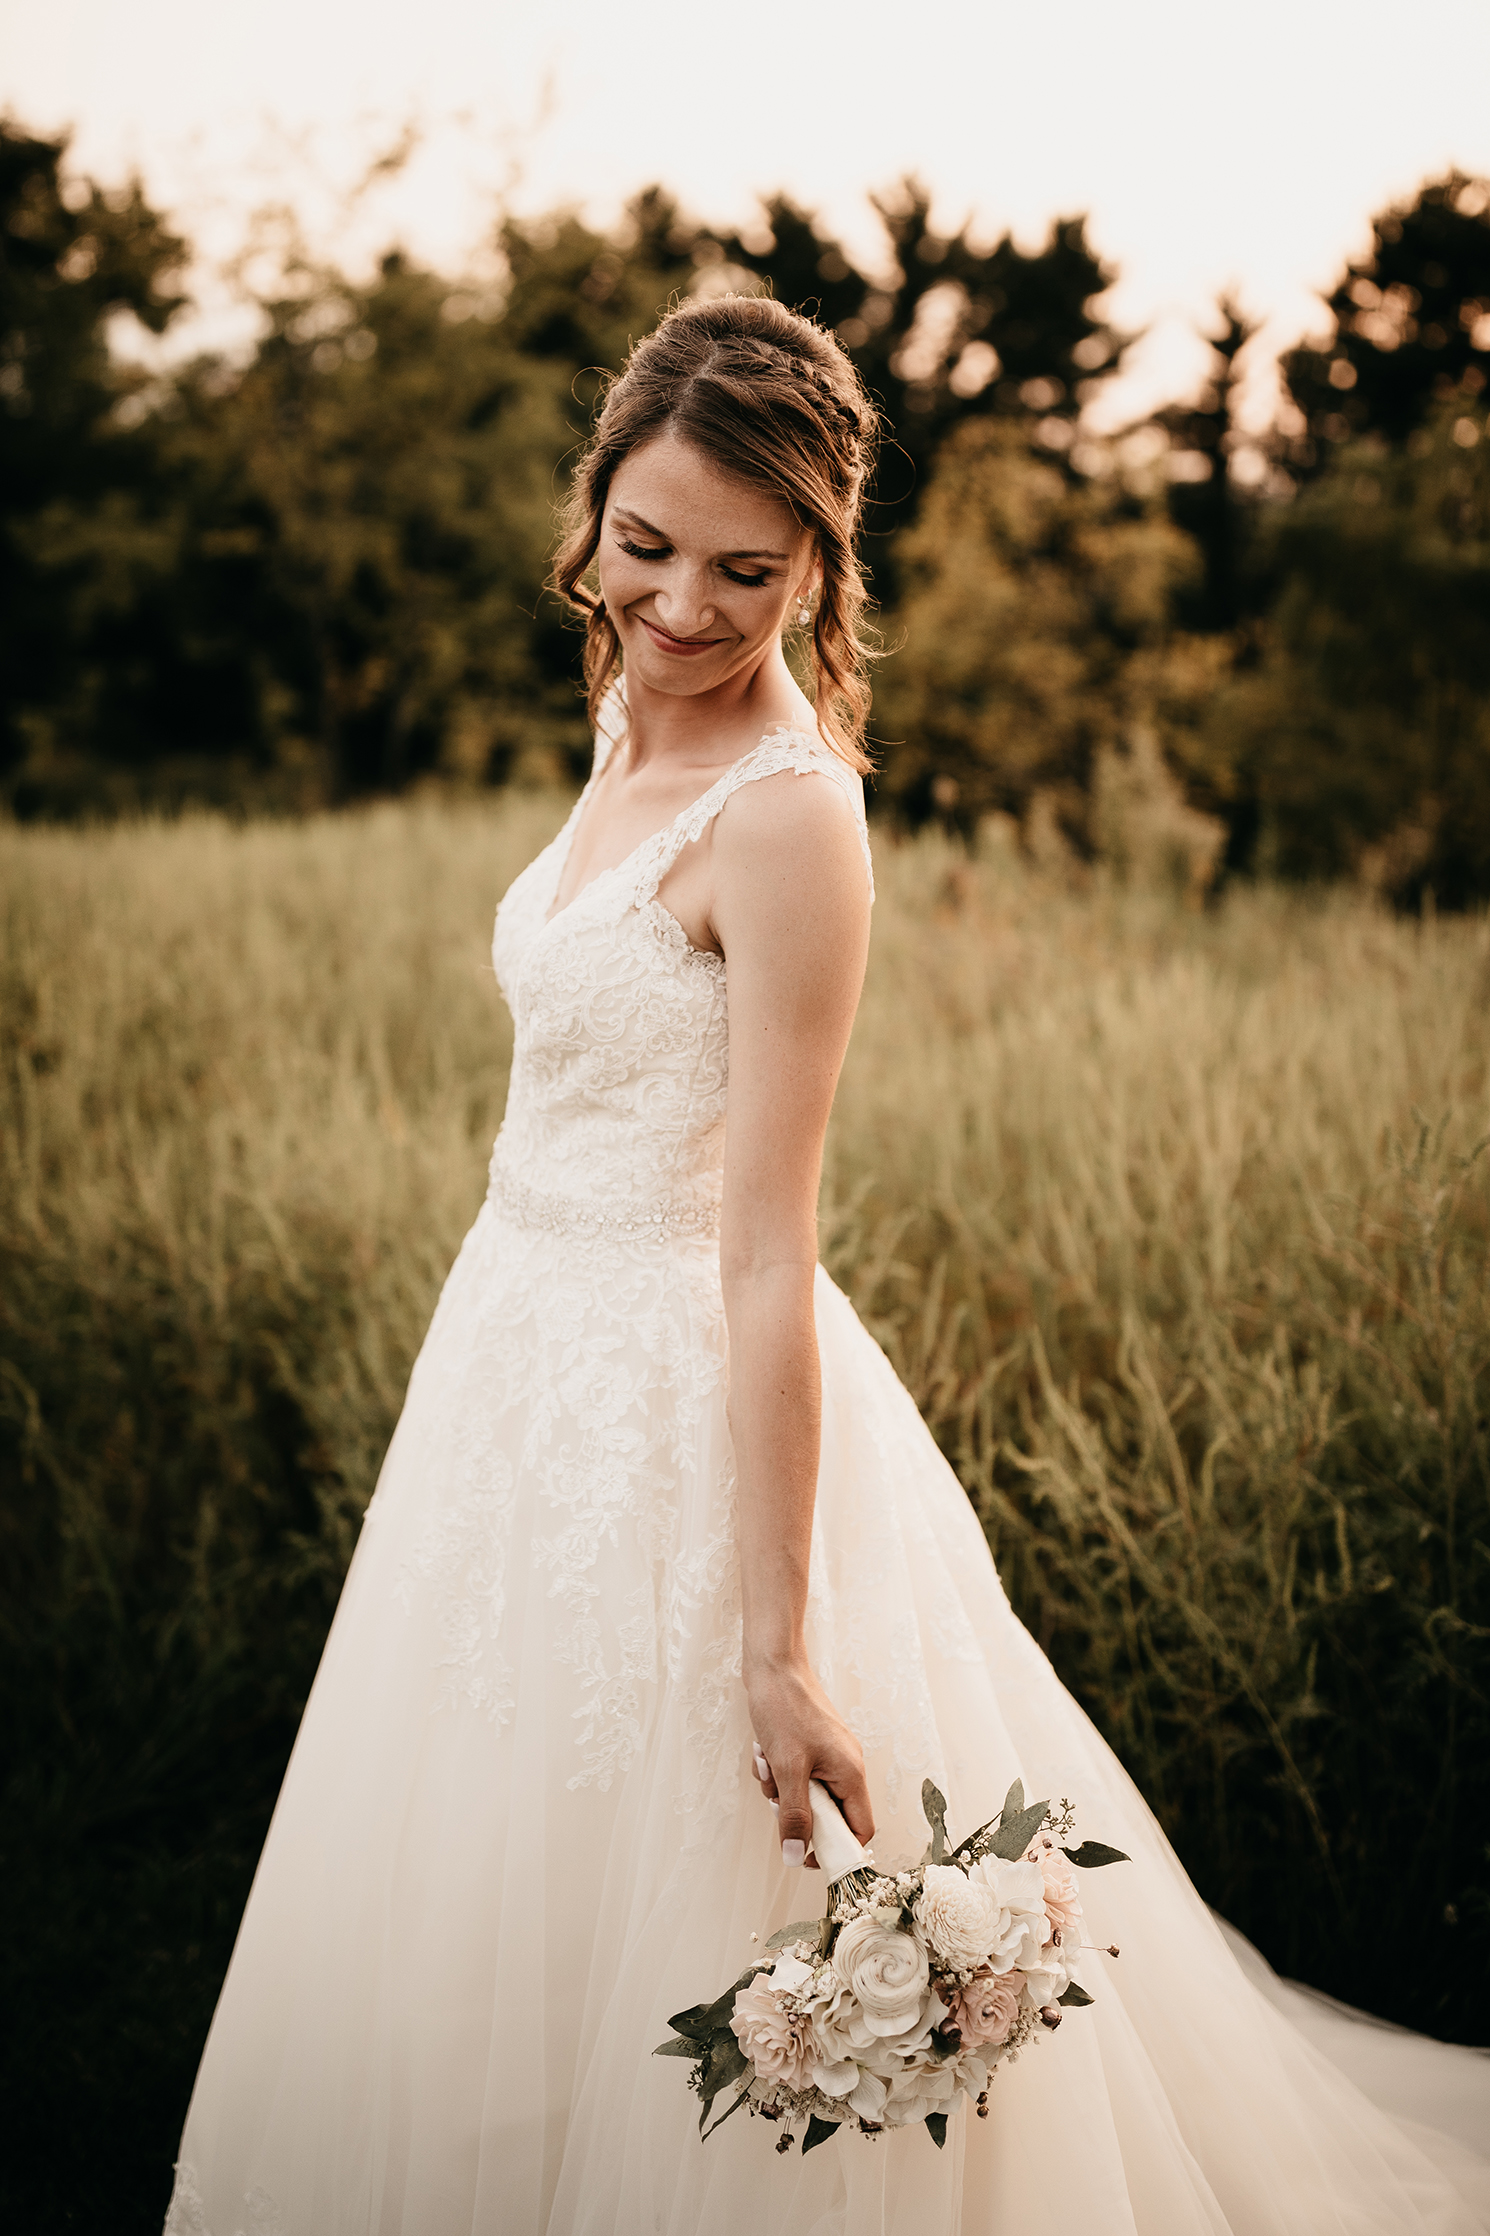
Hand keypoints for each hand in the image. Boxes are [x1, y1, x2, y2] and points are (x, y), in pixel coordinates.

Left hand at [745, 1656, 872, 1869]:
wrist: (772, 1664)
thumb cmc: (784, 1709)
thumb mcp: (786, 1770)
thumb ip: (793, 1816)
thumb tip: (796, 1857)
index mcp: (851, 1773)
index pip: (859, 1829)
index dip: (836, 1849)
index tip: (806, 1855)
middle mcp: (845, 1766)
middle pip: (829, 1814)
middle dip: (796, 1811)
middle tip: (776, 1799)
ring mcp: (828, 1754)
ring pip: (806, 1795)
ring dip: (780, 1790)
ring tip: (767, 1765)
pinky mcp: (809, 1745)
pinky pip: (795, 1775)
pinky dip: (777, 1772)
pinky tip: (764, 1752)